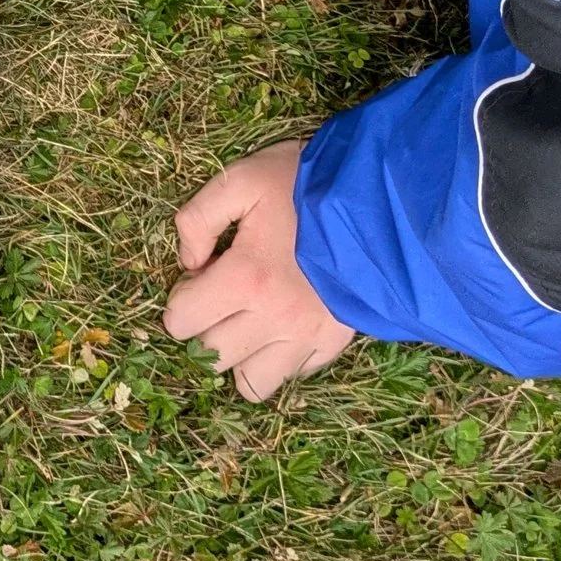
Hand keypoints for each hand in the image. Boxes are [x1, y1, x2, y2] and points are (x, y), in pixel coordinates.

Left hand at [163, 142, 356, 400]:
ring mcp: (305, 338)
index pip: (180, 321)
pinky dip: (278, 360)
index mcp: (245, 279)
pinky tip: (280, 328)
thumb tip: (188, 261)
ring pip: (250, 382)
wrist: (379, 202)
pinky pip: (292, 376)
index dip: (181, 297)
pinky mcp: (331, 344)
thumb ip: (198, 217)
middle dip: (205, 327)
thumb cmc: (306, 185)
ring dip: (240, 356)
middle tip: (221, 297)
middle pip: (210, 356)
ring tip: (246, 324)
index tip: (201, 276)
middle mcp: (272, 320)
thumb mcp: (241, 178)